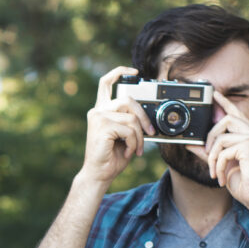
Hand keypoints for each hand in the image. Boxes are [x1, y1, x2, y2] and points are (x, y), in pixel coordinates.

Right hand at [79, 66, 155, 186]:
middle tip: (151, 133)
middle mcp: (98, 111)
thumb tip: (147, 117)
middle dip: (144, 117)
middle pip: (128, 100)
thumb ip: (130, 121)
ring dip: (139, 136)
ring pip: (132, 118)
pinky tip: (128, 152)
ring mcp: (98, 117)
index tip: (134, 72)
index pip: (106, 83)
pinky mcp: (102, 126)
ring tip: (135, 149)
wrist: (99, 175)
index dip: (120, 73)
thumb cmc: (111, 157)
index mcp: (101, 110)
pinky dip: (134, 143)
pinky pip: (129, 130)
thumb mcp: (124, 136)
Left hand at [193, 91, 248, 208]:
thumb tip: (192, 144)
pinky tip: (221, 179)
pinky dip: (217, 166)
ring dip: (212, 157)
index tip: (215, 94)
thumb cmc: (246, 186)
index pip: (237, 115)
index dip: (225, 103)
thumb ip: (210, 153)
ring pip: (221, 137)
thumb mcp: (224, 167)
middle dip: (211, 136)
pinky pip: (223, 150)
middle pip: (226, 119)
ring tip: (214, 173)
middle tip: (206, 154)